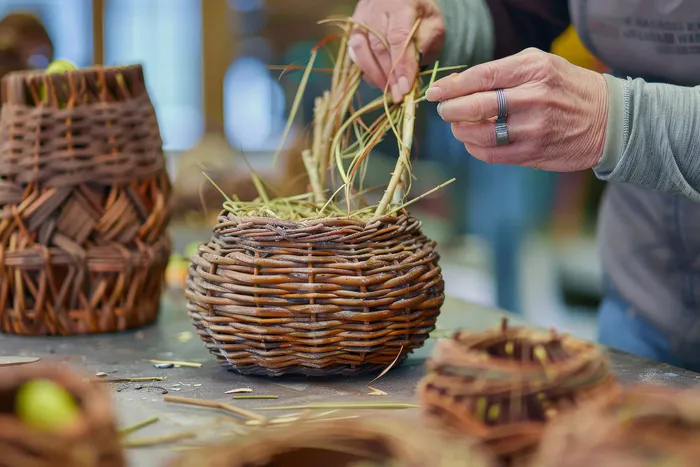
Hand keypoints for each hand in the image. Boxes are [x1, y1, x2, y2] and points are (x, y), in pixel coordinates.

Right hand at [349, 0, 444, 102]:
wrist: (401, 1)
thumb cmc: (420, 15)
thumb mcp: (433, 25)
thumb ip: (424, 45)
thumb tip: (410, 74)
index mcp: (400, 4)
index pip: (398, 37)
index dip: (401, 65)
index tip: (405, 88)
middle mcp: (375, 9)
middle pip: (378, 46)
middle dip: (389, 76)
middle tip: (398, 96)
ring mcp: (360, 19)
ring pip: (360, 51)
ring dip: (375, 75)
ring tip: (389, 91)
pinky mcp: (352, 29)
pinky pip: (354, 54)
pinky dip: (366, 70)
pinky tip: (379, 80)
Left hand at [425, 48, 608, 171]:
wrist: (608, 120)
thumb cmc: (567, 88)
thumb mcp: (540, 65)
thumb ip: (501, 71)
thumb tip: (456, 84)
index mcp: (533, 70)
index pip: (481, 77)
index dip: (451, 86)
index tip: (435, 92)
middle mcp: (533, 98)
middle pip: (475, 107)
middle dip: (450, 110)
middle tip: (444, 110)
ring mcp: (533, 129)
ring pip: (479, 134)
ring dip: (460, 131)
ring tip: (459, 126)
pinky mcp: (533, 153)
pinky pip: (490, 154)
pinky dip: (474, 149)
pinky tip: (473, 141)